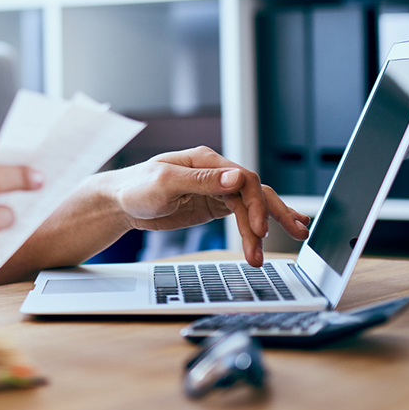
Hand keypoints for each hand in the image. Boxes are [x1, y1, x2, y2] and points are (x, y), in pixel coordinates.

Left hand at [97, 146, 309, 266]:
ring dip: (265, 227)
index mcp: (205, 161)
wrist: (118, 203)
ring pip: (251, 205)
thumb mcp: (164, 182)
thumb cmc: (135, 188)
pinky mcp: (212, 206)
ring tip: (279, 248)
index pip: (243, 179)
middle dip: (272, 215)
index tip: (258, 229)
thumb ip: (201, 180)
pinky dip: (259, 224)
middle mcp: (215, 173)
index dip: (255, 205)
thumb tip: (236, 177)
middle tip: (290, 235)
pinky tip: (275, 232)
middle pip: (254, 191)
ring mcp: (216, 190)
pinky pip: (242, 214)